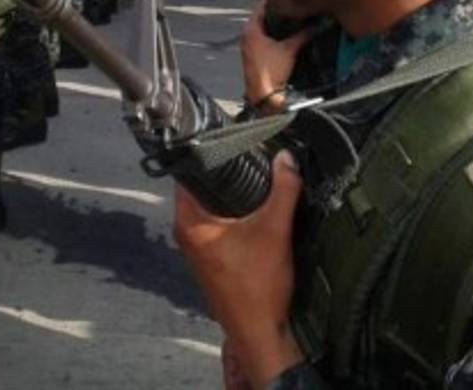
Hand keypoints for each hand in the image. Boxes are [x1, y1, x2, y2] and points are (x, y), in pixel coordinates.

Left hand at [174, 152, 305, 386]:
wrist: (260, 334)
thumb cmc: (259, 285)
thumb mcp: (275, 230)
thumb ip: (283, 190)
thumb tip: (286, 157)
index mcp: (189, 221)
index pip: (190, 172)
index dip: (210, 153)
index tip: (232, 138)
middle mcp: (186, 232)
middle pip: (202, 187)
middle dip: (227, 172)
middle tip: (252, 153)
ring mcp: (197, 246)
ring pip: (212, 206)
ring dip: (233, 194)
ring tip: (258, 174)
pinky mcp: (211, 257)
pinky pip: (219, 222)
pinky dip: (235, 212)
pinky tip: (257, 206)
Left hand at [241, 1, 313, 113]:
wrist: (263, 96)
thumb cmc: (273, 70)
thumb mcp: (290, 50)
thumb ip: (304, 35)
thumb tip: (320, 24)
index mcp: (251, 29)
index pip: (261, 6)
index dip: (276, 0)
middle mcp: (246, 35)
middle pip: (262, 16)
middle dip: (278, 13)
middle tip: (294, 7)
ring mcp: (247, 45)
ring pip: (262, 28)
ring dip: (275, 25)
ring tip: (292, 20)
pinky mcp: (251, 54)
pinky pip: (261, 38)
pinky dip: (272, 35)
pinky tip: (285, 36)